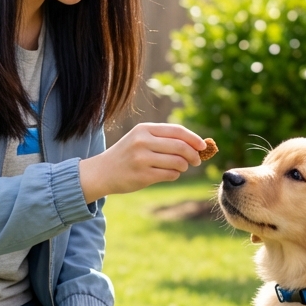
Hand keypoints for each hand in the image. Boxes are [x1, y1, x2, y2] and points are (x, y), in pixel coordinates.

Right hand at [78, 123, 206, 203]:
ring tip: (180, 167)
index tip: (203, 146)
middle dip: (194, 155)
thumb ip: (164, 138)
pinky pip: (170, 175)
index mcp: (144, 129)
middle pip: (180, 147)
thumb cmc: (127, 154)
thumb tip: (197, 144)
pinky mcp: (143, 176)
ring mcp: (142, 159)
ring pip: (177, 162)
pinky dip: (175, 174)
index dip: (194, 138)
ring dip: (184, 166)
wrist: (102, 172)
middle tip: (197, 160)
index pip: (177, 131)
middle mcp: (142, 142)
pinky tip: (170, 174)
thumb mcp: (141, 139)